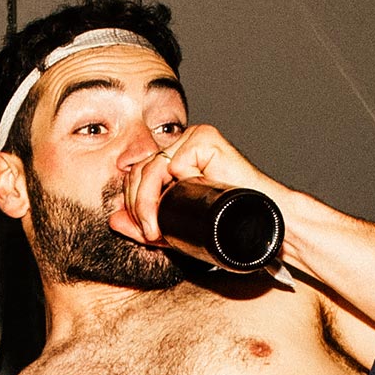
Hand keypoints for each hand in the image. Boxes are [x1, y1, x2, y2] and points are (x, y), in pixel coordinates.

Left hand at [110, 123, 277, 246]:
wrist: (260, 225)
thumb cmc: (223, 226)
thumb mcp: (175, 229)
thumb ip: (145, 225)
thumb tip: (113, 221)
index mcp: (171, 160)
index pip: (134, 175)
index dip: (131, 204)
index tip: (144, 232)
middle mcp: (180, 146)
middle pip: (137, 170)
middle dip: (137, 206)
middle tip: (151, 235)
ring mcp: (193, 139)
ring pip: (151, 167)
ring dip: (147, 202)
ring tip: (158, 230)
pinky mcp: (206, 139)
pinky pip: (174, 160)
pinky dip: (177, 181)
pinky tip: (188, 198)